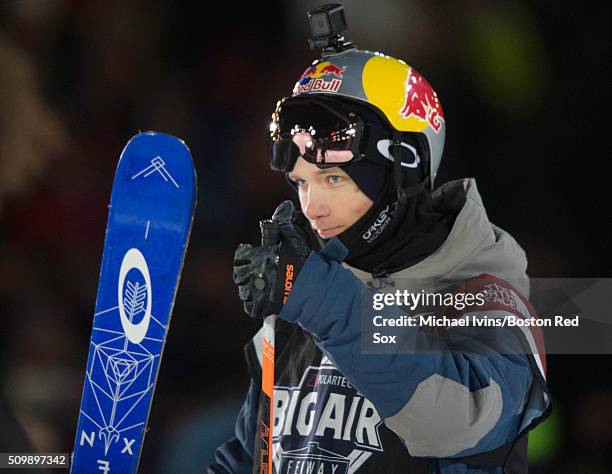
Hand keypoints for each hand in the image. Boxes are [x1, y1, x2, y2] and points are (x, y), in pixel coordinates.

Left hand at [233, 201, 309, 318]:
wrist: (312, 288)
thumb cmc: (302, 261)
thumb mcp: (293, 237)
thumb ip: (283, 222)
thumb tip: (285, 206)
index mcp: (256, 255)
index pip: (240, 255)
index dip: (247, 256)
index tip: (254, 258)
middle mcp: (252, 273)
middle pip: (239, 274)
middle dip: (248, 274)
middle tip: (262, 275)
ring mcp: (255, 292)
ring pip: (244, 291)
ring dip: (251, 289)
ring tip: (265, 288)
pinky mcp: (260, 307)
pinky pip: (250, 307)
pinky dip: (256, 305)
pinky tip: (265, 300)